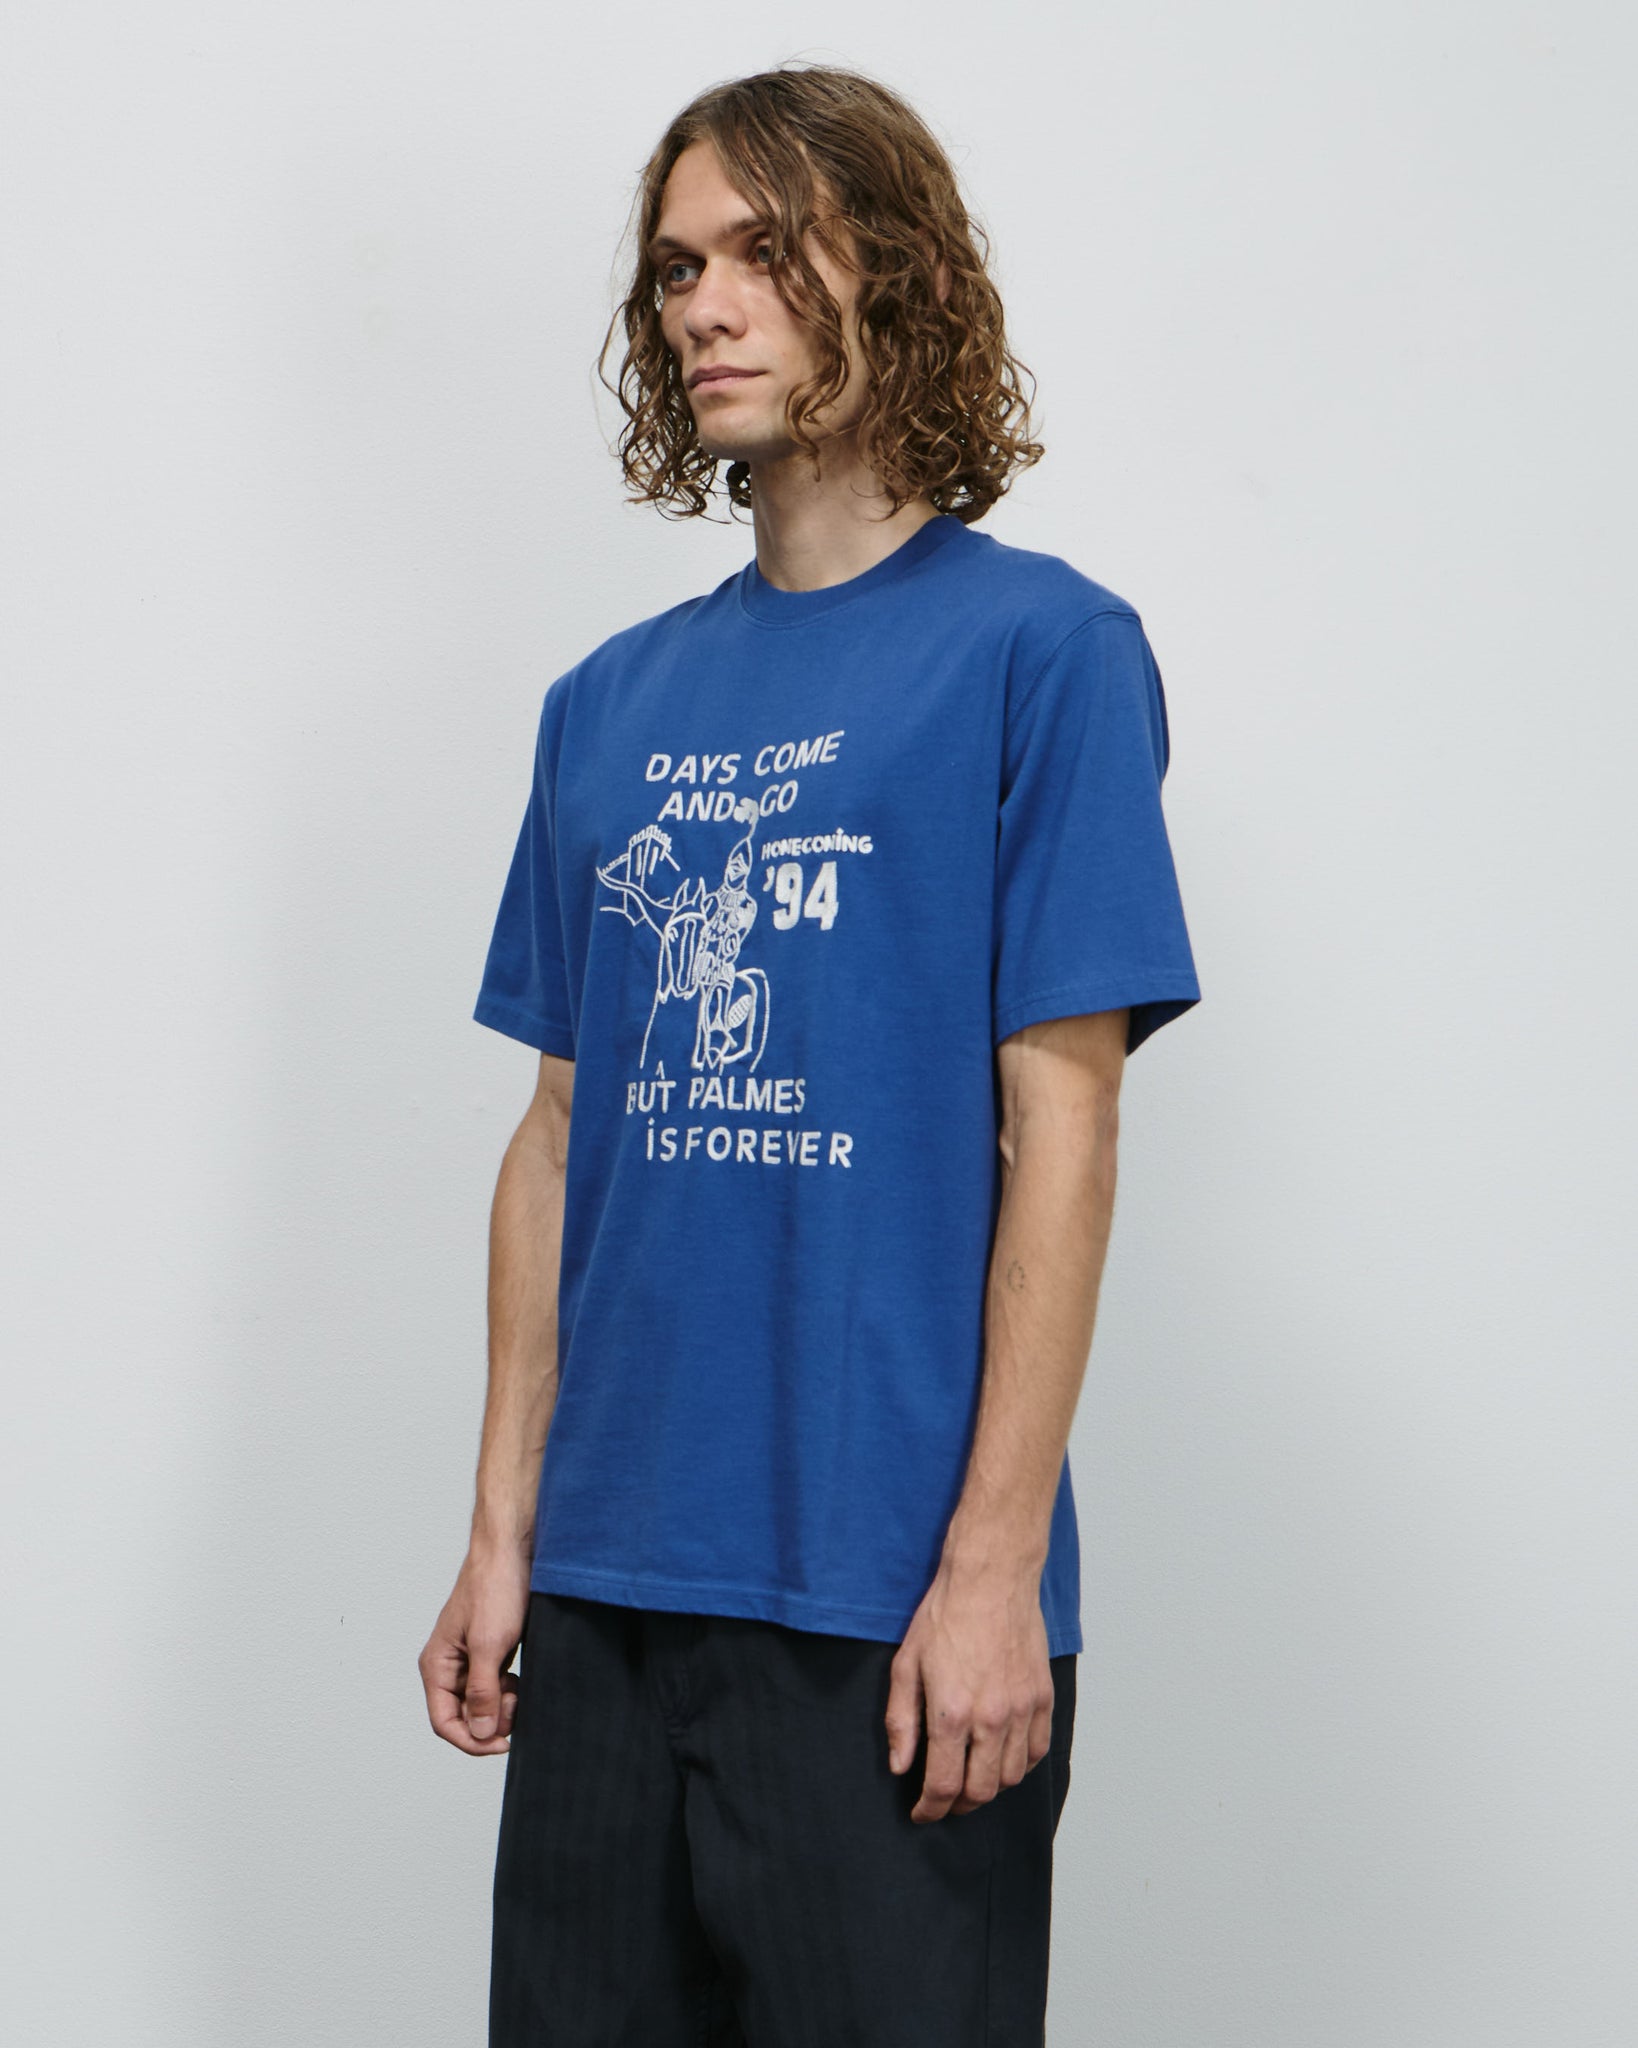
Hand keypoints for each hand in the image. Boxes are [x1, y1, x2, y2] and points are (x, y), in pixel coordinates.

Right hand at [417, 1540, 531, 1754]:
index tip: (503, 1743)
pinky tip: (521, 1679)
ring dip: (502, 1706)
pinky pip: (496, 1687)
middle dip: (491, 1720)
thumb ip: (482, 1692)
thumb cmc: (495, 1588)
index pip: (444, 1723)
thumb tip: (480, 1733)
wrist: (513, 1550)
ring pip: (482, 1704)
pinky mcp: (491, 1652)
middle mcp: (449, 1666)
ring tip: (519, 1688)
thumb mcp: (489, 1645)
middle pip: (464, 1717)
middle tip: (516, 1705)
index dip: (472, 1740)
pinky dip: (509, 1691)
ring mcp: (470, 1660)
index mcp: (437, 1665)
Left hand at [884, 1551, 1053, 1822]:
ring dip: (989, 1788)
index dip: (929, 1809)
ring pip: (1010, 1777)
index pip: (943, 1786)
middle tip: (944, 1800)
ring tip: (971, 1779)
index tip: (921, 1813)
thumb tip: (900, 1766)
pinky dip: (1020, 1765)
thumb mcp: (906, 1665)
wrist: (990, 1579)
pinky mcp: (1042, 1697)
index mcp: (952, 1713)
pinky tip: (1002, 1758)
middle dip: (958, 1805)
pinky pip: (1037, 1751)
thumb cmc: (945, 1615)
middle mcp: (991, 1719)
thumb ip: (901, 1721)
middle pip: (980, 1791)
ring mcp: (1022, 1710)